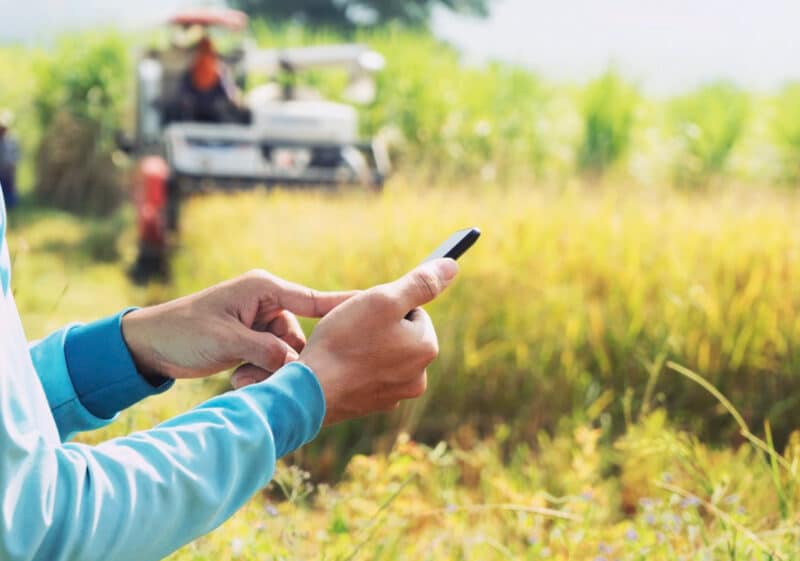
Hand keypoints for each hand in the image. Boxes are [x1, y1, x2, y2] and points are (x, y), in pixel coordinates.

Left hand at [120, 270, 354, 379]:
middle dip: (289, 358)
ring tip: (241, 376)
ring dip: (271, 369)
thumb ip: (266, 351)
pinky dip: (262, 372)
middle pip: (302, 335)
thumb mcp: (226, 340)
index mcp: (264, 288)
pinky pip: (273, 359)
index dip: (344, 308)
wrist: (148, 345)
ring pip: (289, 352)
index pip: (314, 299)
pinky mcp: (253, 340)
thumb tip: (298, 368)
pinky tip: (239, 376)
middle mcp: (267, 303)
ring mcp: (260, 322)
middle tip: (265, 373)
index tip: (374, 311)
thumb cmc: (183, 331)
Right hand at [298, 258, 458, 424]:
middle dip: (378, 328)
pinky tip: (338, 367)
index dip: (387, 306)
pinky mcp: (373, 405)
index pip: (413, 311)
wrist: (310, 391)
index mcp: (427, 349)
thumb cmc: (345, 342)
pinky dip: (356, 368)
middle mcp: (419, 377)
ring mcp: (396, 395)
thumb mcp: (384, 300)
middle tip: (351, 331)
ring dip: (366, 347)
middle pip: (400, 334)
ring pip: (383, 355)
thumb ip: (420, 283)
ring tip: (343, 349)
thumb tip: (451, 267)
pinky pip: (368, 375)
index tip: (366, 314)